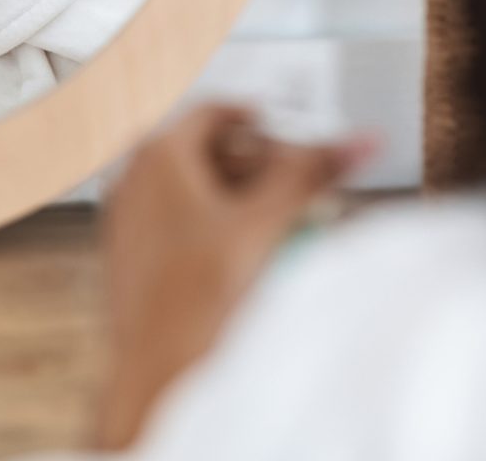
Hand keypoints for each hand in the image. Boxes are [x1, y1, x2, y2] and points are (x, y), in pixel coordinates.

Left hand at [94, 104, 371, 449]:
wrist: (151, 374)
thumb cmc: (197, 299)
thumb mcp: (262, 227)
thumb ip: (309, 174)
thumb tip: (361, 139)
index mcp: (157, 153)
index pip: (214, 111)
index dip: (257, 118)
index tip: (285, 131)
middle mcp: (131, 174)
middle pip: (201, 146)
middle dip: (250, 160)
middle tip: (290, 181)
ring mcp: (124, 212)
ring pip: (186, 182)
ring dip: (232, 191)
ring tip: (272, 218)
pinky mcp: (127, 249)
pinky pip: (171, 215)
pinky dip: (207, 219)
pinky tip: (239, 252)